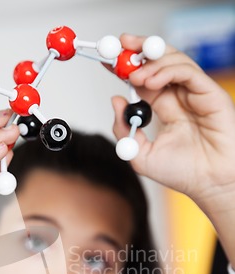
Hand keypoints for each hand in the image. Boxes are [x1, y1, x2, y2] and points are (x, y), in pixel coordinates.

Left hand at [111, 34, 234, 209]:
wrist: (208, 183)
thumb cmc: (182, 173)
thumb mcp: (139, 155)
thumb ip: (123, 130)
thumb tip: (115, 100)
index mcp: (164, 108)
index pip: (143, 79)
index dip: (126, 68)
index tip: (108, 60)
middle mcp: (179, 96)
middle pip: (158, 62)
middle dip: (138, 51)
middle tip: (119, 47)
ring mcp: (194, 93)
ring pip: (173, 61)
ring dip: (150, 63)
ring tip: (134, 75)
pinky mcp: (209, 93)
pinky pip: (188, 71)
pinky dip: (167, 70)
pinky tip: (151, 82)